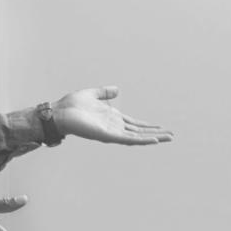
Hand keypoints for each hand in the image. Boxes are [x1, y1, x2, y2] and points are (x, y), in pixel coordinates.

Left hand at [52, 86, 172, 145]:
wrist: (59, 112)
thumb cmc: (72, 105)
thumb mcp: (92, 94)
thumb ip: (105, 92)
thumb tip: (117, 90)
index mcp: (112, 118)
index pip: (134, 124)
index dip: (147, 126)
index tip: (160, 127)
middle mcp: (114, 127)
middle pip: (139, 132)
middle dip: (155, 134)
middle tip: (171, 136)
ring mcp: (112, 132)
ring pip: (137, 137)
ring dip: (153, 138)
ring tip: (168, 138)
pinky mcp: (108, 135)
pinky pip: (128, 139)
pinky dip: (141, 140)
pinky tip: (153, 140)